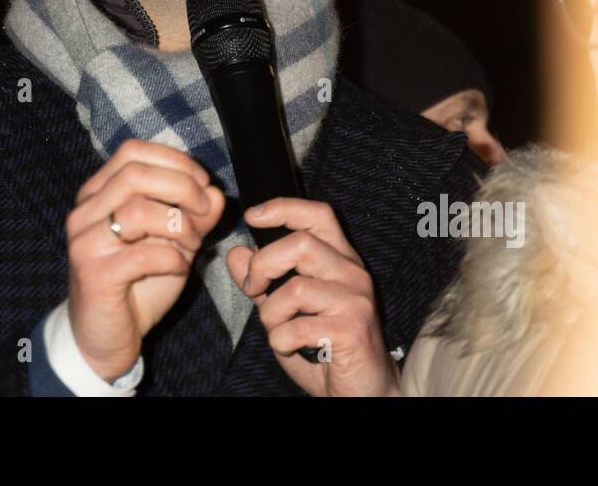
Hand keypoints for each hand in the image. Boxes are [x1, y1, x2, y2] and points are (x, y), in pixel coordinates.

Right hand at [66, 139, 224, 382]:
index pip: (132, 151)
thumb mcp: (174, 242)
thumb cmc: (138, 283)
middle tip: (205, 209)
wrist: (106, 336)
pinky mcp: (93, 275)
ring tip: (192, 245)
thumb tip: (216, 193)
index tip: (203, 183)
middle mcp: (85, 211)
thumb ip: (195, 215)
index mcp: (98, 193)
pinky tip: (178, 267)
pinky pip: (142, 255)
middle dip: (182, 187)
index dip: (174, 161)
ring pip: (137, 211)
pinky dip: (172, 258)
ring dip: (179, 225)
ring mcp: (85, 242)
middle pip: (134, 173)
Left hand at [226, 197, 399, 395]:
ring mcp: (356, 300)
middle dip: (263, 266)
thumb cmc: (324, 347)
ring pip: (295, 288)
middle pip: (300, 244)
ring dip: (271, 314)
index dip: (283, 208)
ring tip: (278, 331)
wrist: (360, 390)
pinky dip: (280, 341)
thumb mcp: (285, 310)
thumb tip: (236, 253)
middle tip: (253, 290)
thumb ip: (263, 281)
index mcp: (339, 260)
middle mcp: (352, 273)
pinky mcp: (353, 329)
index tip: (252, 216)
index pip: (317, 215)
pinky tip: (289, 348)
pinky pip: (298, 327)